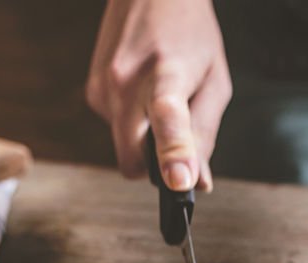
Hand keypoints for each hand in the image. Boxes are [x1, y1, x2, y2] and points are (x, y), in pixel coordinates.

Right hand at [85, 0, 230, 190]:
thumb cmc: (189, 35)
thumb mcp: (215, 82)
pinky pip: (117, 131)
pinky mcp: (92, 93)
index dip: (173, 153)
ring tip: (161, 99)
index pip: (167, 117)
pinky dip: (134, 124)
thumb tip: (198, 182)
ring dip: (145, 139)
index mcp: (166, 73)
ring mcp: (103, 88)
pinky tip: (142, 93)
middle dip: (153, 168)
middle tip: (178, 148)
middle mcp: (126, 81)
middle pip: (132, 159)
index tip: (179, 182)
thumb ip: (205, 134)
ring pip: (125, 148)